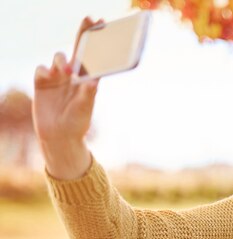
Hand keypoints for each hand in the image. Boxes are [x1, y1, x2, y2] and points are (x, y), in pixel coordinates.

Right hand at [33, 17, 102, 179]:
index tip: (102, 23)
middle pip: (78, 49)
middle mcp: (73, 75)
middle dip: (83, 33)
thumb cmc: (77, 124)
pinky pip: (41, 69)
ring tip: (65, 70)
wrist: (58, 137)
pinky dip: (44, 70)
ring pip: (58, 58)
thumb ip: (88, 94)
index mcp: (87, 79)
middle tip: (90, 19)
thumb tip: (93, 80)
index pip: (93, 55)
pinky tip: (48, 77)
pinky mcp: (42, 83)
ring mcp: (57, 78)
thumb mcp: (84, 109)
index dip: (96, 39)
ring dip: (61, 60)